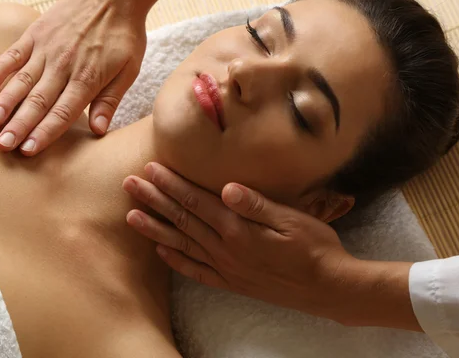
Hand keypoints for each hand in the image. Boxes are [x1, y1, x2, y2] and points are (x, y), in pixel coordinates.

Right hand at [0, 0, 146, 154]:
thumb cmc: (124, 35)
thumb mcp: (129, 71)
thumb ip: (109, 101)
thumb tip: (99, 131)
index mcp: (87, 79)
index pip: (62, 113)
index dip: (45, 133)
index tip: (29, 150)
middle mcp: (63, 66)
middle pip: (38, 102)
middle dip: (20, 126)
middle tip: (3, 146)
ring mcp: (47, 48)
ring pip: (22, 80)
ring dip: (6, 102)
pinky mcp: (37, 33)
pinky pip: (14, 53)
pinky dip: (0, 68)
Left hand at [122, 162, 353, 319]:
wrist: (329, 288)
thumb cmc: (315, 247)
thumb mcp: (292, 219)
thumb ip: (256, 204)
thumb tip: (227, 187)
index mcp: (239, 230)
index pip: (196, 202)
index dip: (171, 184)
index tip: (150, 169)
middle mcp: (226, 250)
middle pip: (182, 220)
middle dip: (154, 200)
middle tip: (129, 184)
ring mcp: (226, 269)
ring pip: (182, 245)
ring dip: (155, 229)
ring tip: (131, 216)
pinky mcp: (232, 283)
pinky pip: (196, 271)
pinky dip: (176, 260)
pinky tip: (161, 251)